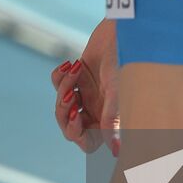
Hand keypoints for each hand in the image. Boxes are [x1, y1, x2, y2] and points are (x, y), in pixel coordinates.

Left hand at [52, 19, 118, 154]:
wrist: (120, 30)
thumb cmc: (124, 61)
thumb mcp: (117, 92)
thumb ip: (112, 121)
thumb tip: (116, 152)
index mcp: (107, 119)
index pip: (87, 143)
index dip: (78, 136)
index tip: (77, 118)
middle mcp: (96, 110)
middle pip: (69, 126)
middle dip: (65, 113)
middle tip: (70, 97)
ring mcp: (85, 94)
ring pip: (61, 105)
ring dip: (63, 90)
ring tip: (73, 72)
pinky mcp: (76, 77)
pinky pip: (57, 84)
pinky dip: (59, 76)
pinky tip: (71, 64)